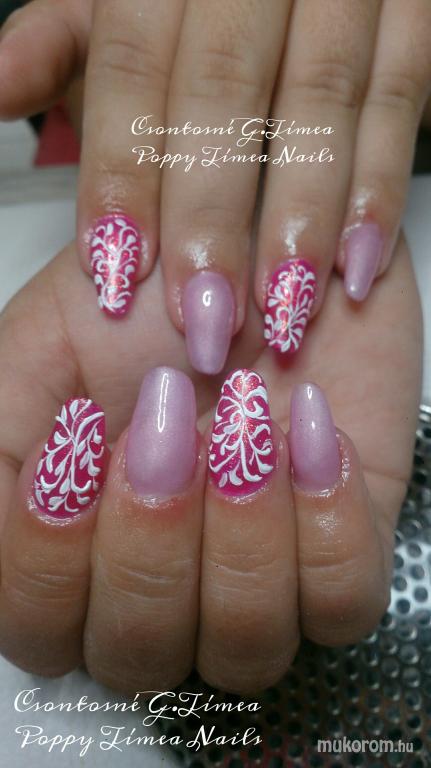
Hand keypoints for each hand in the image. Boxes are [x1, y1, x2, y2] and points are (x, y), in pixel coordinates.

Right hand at [0, 234, 420, 692]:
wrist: (257, 253)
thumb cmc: (147, 306)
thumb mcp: (39, 354)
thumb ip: (0, 448)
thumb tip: (3, 522)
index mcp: (80, 557)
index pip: (40, 630)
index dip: (48, 558)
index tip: (78, 439)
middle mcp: (165, 590)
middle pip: (140, 652)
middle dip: (150, 536)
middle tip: (165, 415)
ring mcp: (256, 583)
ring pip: (245, 646)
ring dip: (240, 528)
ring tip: (244, 411)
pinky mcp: (342, 560)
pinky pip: (342, 602)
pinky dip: (325, 519)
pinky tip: (312, 429)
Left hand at [1, 0, 429, 373]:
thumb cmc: (192, 6)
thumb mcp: (111, 8)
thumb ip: (57, 49)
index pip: (135, 69)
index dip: (124, 171)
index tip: (116, 269)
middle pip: (226, 93)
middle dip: (211, 212)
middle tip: (201, 315)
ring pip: (323, 103)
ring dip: (302, 216)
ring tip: (278, 313)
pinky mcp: (409, 21)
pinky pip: (402, 102)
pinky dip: (380, 189)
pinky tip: (356, 267)